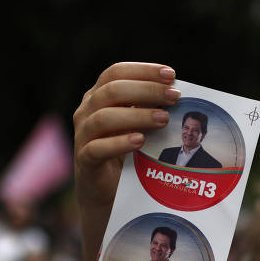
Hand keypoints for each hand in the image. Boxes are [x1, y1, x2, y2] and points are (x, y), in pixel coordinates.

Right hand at [73, 62, 179, 208]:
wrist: (105, 190)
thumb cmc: (125, 152)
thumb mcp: (137, 124)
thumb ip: (149, 107)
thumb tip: (176, 92)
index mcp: (98, 96)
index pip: (116, 72)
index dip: (143, 71)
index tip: (170, 75)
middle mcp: (86, 111)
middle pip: (112, 91)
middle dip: (147, 90)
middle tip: (174, 96)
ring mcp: (82, 135)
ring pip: (104, 117)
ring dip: (137, 116)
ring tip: (163, 119)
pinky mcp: (85, 160)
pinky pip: (98, 148)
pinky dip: (120, 143)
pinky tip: (140, 141)